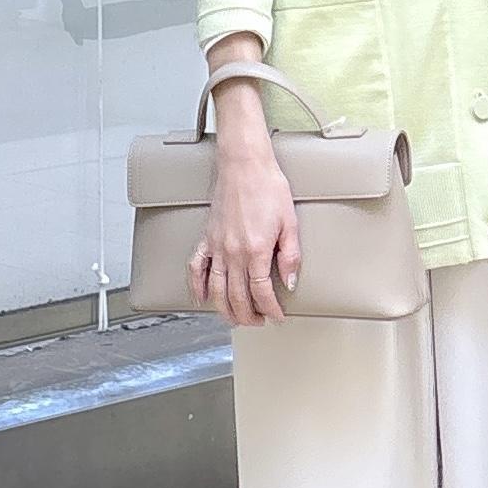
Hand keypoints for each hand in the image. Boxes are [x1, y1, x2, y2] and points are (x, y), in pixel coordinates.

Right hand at [189, 148, 301, 325]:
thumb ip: (290, 255)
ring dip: (225, 310)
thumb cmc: (268, 188)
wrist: (245, 165)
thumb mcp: (290, 222)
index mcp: (257, 250)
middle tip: (259, 321)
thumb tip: (289, 281)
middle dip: (249, 315)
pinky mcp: (207, 238)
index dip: (270, 309)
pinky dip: (197, 286)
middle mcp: (234, 253)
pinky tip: (202, 297)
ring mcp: (217, 247)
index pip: (262, 291)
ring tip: (236, 319)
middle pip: (238, 297)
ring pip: (217, 289)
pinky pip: (196, 268)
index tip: (276, 316)